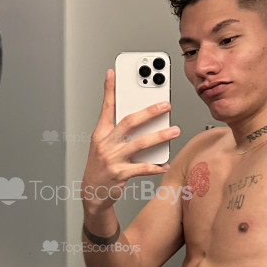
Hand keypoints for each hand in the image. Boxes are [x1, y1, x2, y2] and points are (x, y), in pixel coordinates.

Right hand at [82, 70, 179, 208]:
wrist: (92, 193)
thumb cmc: (101, 166)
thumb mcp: (103, 145)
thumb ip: (118, 130)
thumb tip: (140, 117)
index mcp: (100, 134)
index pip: (106, 108)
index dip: (108, 90)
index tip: (112, 73)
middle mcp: (105, 144)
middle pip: (129, 122)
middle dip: (149, 112)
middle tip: (165, 105)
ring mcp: (112, 159)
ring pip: (139, 144)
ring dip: (159, 136)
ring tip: (174, 131)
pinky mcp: (119, 174)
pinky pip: (142, 168)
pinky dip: (155, 166)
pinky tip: (164, 164)